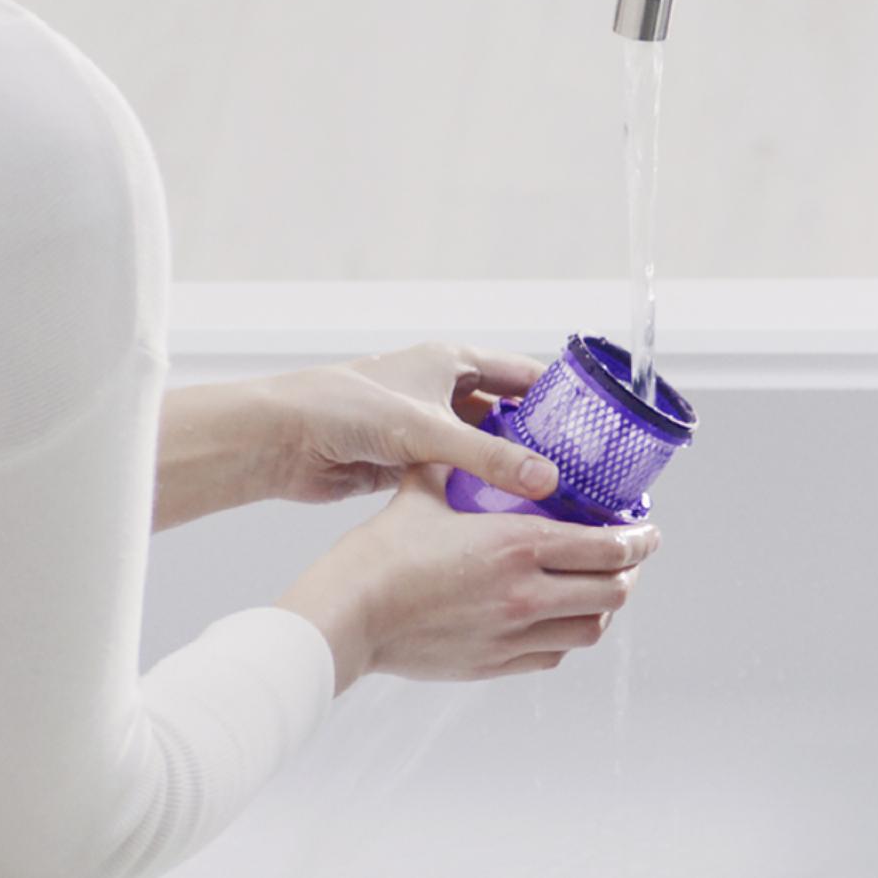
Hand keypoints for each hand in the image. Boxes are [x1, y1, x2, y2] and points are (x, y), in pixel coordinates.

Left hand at [254, 342, 554, 503]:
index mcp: (452, 361)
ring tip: (552, 500)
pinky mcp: (409, 460)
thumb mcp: (426, 431)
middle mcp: (443, 390)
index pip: (524, 375)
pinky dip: (481, 491)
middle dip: (542, 442)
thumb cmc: (345, 410)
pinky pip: (459, 475)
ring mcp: (426, 426)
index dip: (561, 398)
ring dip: (511, 470)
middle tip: (581, 474)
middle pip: (510, 415)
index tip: (597, 426)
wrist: (279, 439)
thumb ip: (489, 457)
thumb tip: (547, 481)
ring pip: (485, 449)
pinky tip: (506, 516)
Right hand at [278, 465, 660, 692]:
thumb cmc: (380, 554)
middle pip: (613, 591)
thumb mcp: (425, 490)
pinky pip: (554, 654)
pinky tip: (558, 617)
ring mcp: (514, 635)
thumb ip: (461, 463)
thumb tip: (474, 437)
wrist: (349, 618)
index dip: (640, 540)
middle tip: (628, 557)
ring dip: (604, 607)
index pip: (610, 547)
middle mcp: (528, 594)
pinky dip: (567, 635)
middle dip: (630, 571)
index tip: (647, 531)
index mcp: (520, 545)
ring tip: (599, 587)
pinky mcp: (495, 664)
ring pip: (590, 629)